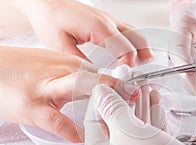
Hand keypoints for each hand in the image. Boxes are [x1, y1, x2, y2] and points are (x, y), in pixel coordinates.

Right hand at [0, 46, 139, 142]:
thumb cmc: (25, 70)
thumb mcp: (55, 66)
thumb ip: (79, 76)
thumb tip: (104, 89)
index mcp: (69, 64)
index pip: (102, 71)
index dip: (122, 81)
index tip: (139, 90)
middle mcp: (61, 72)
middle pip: (95, 75)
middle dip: (118, 85)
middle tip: (137, 95)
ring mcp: (47, 89)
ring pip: (78, 87)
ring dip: (100, 98)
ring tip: (118, 113)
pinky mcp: (32, 108)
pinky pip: (56, 121)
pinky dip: (71, 131)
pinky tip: (83, 139)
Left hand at [14, 0, 151, 65]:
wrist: (45, 3)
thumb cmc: (50, 19)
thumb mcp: (60, 45)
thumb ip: (79, 62)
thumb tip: (94, 76)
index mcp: (98, 27)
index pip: (124, 48)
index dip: (128, 65)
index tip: (123, 78)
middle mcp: (108, 21)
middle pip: (137, 39)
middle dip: (141, 58)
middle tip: (138, 74)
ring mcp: (110, 20)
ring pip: (135, 34)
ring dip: (141, 50)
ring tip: (142, 66)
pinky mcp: (108, 21)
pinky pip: (128, 31)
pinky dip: (135, 43)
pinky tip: (133, 53)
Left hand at [84, 84, 195, 144]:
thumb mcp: (128, 131)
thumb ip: (112, 109)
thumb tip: (100, 91)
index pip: (93, 125)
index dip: (101, 100)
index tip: (109, 80)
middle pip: (114, 126)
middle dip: (124, 101)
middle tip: (129, 80)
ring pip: (134, 129)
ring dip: (139, 106)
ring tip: (143, 85)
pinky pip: (149, 136)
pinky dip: (152, 118)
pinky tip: (155, 101)